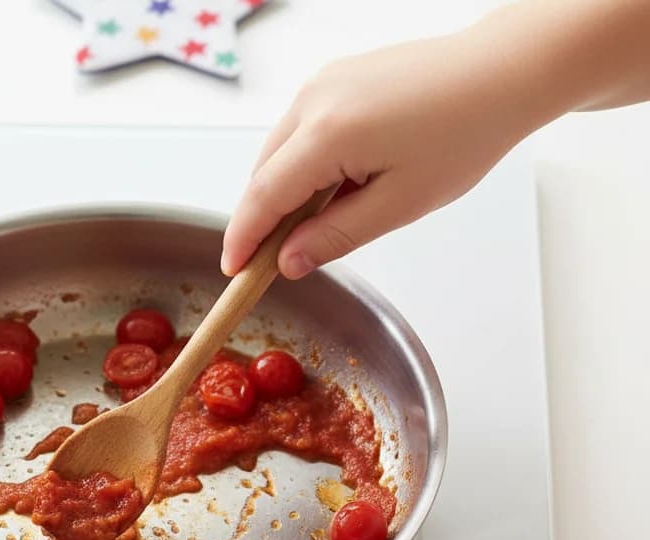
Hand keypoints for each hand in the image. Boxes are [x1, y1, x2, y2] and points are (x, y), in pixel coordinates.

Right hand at [221, 28, 547, 278]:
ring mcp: (322, 83)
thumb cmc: (464, 133)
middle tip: (270, 263)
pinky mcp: (334, 78)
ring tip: (311, 228)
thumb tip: (288, 262)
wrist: (502, 72)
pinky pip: (298, 131)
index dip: (243, 239)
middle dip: (260, 221)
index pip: (263, 197)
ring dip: (282, 193)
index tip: (233, 270)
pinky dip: (300, 165)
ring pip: (278, 152)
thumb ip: (335, 236)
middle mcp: (314, 100)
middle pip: (262, 174)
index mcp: (328, 133)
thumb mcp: (399, 204)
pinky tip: (329, 188)